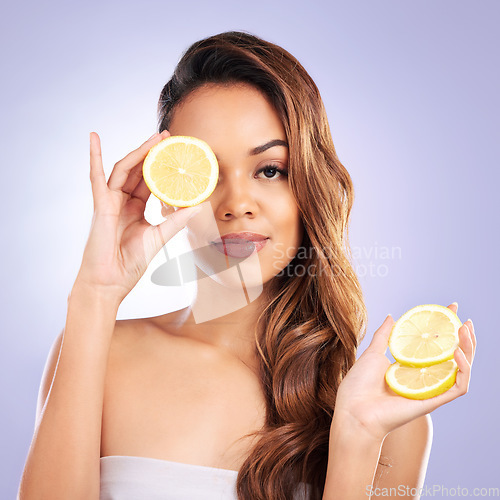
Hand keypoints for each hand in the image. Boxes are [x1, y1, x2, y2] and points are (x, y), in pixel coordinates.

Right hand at [74, 130, 201, 302]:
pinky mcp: (101, 205)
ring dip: (138, 152)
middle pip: (138, 170)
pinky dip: (94, 156)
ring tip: (155, 138)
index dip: (162, 167)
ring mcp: (110, 201)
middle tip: (168, 137)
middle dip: (152, 153)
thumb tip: (198, 206)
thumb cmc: (130, 263)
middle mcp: (122, 202)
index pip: (150, 181)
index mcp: (136, 209)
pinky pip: (96, 176)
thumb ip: (176, 220)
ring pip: (123, 169)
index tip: (176, 154)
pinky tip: (94, 137)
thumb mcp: (160, 237)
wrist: (110, 282)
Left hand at [334, 303, 475, 440]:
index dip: (445, 327)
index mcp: (410, 367)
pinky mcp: (432, 401)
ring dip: (469, 349)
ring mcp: (429, 389)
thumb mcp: (372, 353)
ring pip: (462, 370)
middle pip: (453, 356)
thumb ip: (384, 336)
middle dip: (463, 337)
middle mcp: (423, 378)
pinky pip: (457, 387)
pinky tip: (456, 352)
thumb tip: (391, 316)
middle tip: (464, 319)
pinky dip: (463, 370)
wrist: (353, 410)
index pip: (435, 345)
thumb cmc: (359, 386)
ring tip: (465, 330)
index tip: (451, 308)